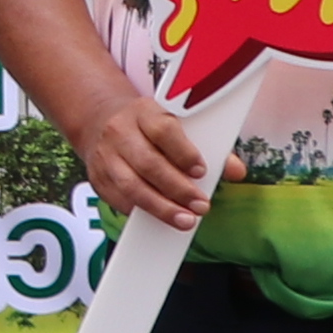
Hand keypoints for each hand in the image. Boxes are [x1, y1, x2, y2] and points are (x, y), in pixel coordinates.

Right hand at [62, 68, 222, 231]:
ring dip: (161, 207)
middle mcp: (120, 131)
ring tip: (186, 220)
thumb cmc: (149, 126)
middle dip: (178, 189)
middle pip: (148, 163)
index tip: (201, 172)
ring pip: (131, 185)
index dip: (184, 153)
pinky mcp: (97, 177)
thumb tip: (235, 170)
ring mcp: (105, 155)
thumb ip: (208, 145)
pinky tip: (160, 219)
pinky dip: (141, 212)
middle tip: (201, 206)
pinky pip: (118, 199)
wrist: (102, 121)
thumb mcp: (176, 123)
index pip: (163, 130)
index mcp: (144, 112)